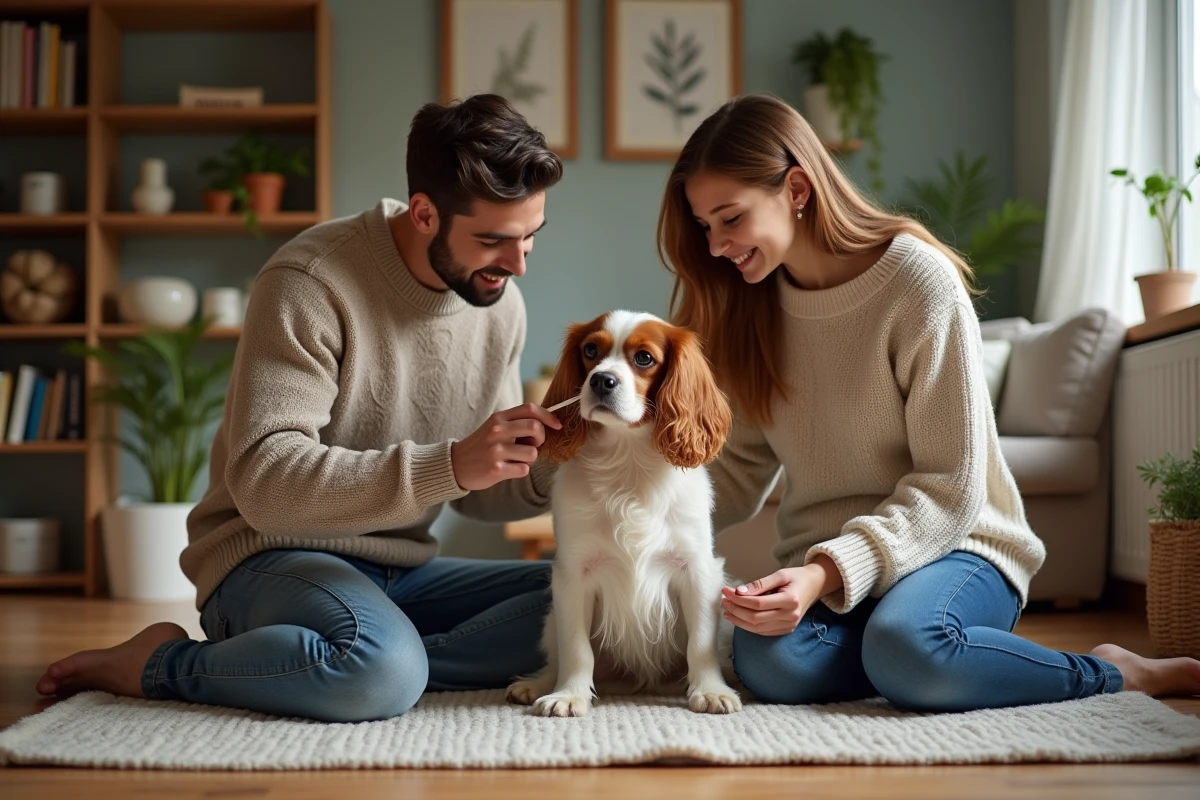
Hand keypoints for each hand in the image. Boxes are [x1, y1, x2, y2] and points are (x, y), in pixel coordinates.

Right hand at [451, 403, 562, 490]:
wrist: (455, 465)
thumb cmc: (482, 445)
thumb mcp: (495, 427)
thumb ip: (516, 422)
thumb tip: (547, 423)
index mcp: (499, 418)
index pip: (530, 409)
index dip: (548, 416)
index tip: (557, 425)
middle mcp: (497, 431)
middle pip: (535, 428)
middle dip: (541, 439)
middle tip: (533, 445)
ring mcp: (496, 450)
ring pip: (533, 453)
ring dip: (529, 459)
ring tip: (515, 459)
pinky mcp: (496, 469)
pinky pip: (524, 469)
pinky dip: (520, 471)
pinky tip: (507, 469)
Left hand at [720, 555, 842, 635]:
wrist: (815, 586)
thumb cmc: (797, 577)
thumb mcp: (779, 574)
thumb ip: (759, 584)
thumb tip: (739, 592)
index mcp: (791, 600)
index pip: (758, 604)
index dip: (739, 599)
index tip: (726, 591)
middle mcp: (791, 616)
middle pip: (756, 618)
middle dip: (736, 610)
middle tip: (724, 601)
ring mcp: (789, 625)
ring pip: (757, 628)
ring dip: (739, 620)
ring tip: (727, 610)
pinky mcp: (786, 630)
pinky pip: (763, 632)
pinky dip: (748, 626)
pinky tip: (738, 618)